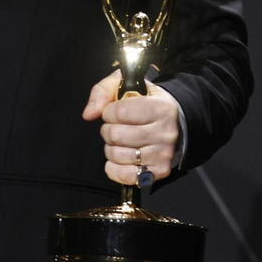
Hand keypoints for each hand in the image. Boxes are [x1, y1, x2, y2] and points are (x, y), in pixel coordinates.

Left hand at [82, 70, 180, 185]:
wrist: (172, 122)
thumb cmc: (144, 102)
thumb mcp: (124, 86)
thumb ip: (102, 92)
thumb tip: (89, 115)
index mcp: (161, 107)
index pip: (120, 112)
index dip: (108, 112)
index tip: (113, 111)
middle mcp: (166, 132)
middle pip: (116, 136)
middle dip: (108, 131)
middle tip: (116, 128)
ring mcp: (163, 154)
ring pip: (118, 155)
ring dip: (110, 149)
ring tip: (119, 142)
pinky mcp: (160, 171)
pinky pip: (126, 176)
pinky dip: (114, 169)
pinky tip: (118, 159)